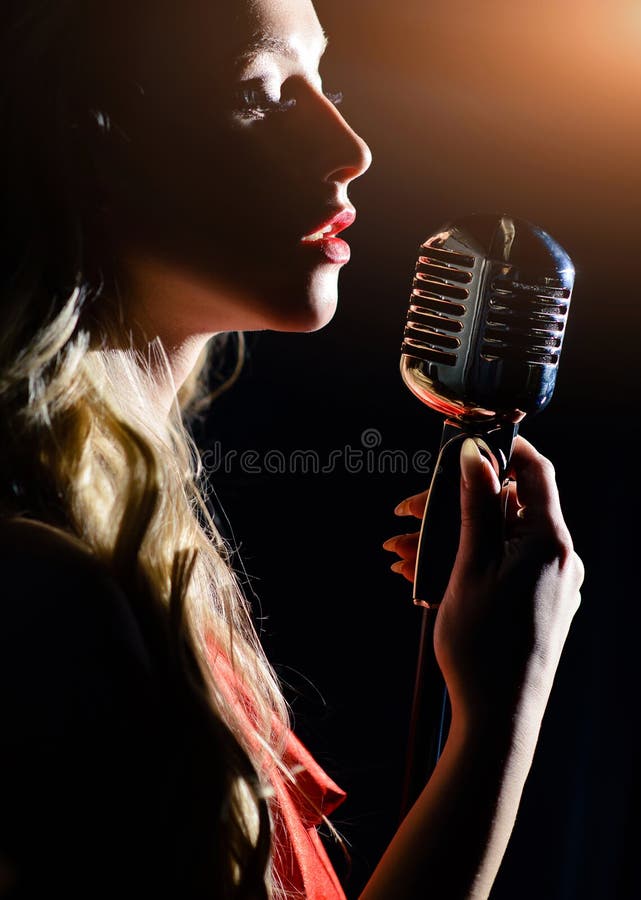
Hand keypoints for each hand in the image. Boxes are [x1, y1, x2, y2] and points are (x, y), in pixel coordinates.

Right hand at [384, 436, 583, 730]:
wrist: (500, 718)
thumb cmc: (482, 645)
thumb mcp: (470, 565)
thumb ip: (477, 506)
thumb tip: (475, 455)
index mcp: (549, 542)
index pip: (535, 472)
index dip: (503, 450)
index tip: (466, 446)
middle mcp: (558, 558)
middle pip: (506, 508)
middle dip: (452, 507)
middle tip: (406, 515)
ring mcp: (551, 583)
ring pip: (497, 540)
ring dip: (450, 539)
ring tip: (402, 555)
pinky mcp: (540, 603)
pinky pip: (503, 566)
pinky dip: (467, 563)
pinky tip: (424, 574)